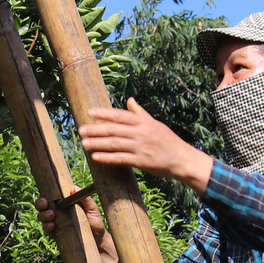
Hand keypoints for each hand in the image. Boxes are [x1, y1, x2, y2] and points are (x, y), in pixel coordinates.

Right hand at [35, 190, 119, 262]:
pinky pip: (48, 230)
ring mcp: (57, 224)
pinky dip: (47, 227)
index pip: (51, 197)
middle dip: (40, 205)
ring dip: (44, 215)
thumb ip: (85, 199)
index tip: (46, 198)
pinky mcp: (58, 235)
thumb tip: (73, 187)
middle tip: (45, 205)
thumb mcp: (93, 210)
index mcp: (66, 204)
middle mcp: (59, 213)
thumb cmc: (96, 224)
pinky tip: (51, 226)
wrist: (99, 243)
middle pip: (43, 207)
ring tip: (52, 216)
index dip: (45, 196)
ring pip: (43, 218)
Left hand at [76, 99, 212, 194]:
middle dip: (96, 129)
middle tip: (81, 130)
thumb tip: (129, 100)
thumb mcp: (155, 124)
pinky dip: (107, 158)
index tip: (90, 112)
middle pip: (114, 129)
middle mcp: (141, 132)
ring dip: (98, 144)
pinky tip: (96, 157)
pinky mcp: (141, 161)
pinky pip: (121, 159)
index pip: (120, 115)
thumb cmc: (168, 141)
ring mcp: (141, 147)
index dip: (104, 113)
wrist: (182, 159)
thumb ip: (140, 113)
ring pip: (115, 144)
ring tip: (84, 144)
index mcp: (144, 122)